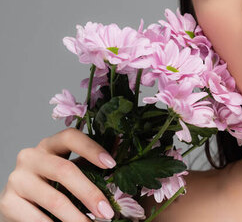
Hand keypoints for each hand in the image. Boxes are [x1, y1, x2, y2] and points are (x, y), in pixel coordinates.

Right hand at [0, 127, 116, 221]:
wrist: (20, 207)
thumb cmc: (53, 185)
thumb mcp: (72, 169)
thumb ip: (90, 162)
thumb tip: (121, 148)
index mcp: (50, 144)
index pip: (70, 137)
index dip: (92, 148)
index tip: (112, 164)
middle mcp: (30, 157)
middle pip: (64, 170)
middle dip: (90, 193)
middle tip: (107, 212)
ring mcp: (17, 179)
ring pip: (54, 198)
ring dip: (77, 217)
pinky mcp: (7, 202)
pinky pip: (36, 218)